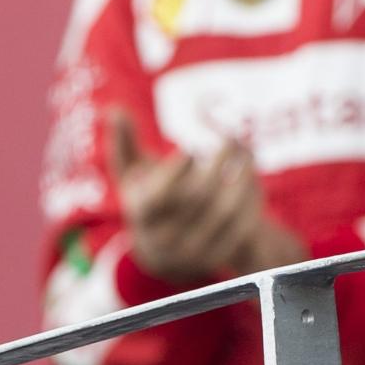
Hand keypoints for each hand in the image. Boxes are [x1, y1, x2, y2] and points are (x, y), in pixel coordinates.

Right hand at [107, 109, 302, 282]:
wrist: (166, 254)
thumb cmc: (150, 198)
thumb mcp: (131, 173)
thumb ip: (123, 142)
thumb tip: (113, 110)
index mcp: (142, 215)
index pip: (157, 197)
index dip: (175, 172)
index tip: (190, 148)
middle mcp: (166, 238)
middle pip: (198, 198)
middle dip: (218, 162)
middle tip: (232, 136)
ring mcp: (193, 251)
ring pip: (225, 210)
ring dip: (242, 176)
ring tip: (247, 150)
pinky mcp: (219, 255)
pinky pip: (242, 226)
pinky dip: (251, 197)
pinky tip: (251, 175)